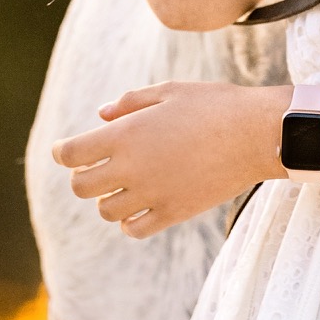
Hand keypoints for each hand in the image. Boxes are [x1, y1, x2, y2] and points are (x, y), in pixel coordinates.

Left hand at [55, 81, 286, 236]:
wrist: (257, 134)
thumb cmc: (215, 105)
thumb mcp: (170, 91)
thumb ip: (130, 103)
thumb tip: (101, 116)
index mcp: (126, 134)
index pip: (70, 154)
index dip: (63, 152)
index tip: (67, 150)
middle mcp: (132, 168)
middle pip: (81, 187)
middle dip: (83, 176)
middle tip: (97, 166)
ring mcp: (152, 194)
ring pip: (106, 211)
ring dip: (107, 198)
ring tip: (123, 185)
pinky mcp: (173, 212)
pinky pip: (134, 229)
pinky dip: (130, 221)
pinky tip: (141, 205)